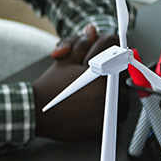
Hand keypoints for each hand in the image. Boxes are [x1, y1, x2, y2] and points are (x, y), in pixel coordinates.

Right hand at [32, 26, 124, 141]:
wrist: (35, 112)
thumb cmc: (50, 87)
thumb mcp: (65, 60)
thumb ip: (81, 44)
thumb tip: (91, 32)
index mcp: (102, 72)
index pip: (121, 55)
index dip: (115, 54)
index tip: (115, 58)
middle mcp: (108, 92)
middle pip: (126, 79)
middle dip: (115, 76)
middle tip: (101, 78)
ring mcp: (107, 112)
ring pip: (123, 101)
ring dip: (115, 96)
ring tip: (96, 94)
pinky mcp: (103, 128)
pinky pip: (116, 120)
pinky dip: (110, 114)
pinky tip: (94, 108)